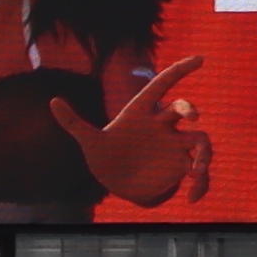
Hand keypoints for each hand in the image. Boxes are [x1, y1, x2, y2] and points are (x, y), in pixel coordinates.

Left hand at [57, 56, 215, 205]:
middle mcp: (163, 125)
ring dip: (203, 154)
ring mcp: (175, 145)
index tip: (200, 59)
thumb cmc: (103, 157)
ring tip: (196, 171)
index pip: (163, 84)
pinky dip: (202, 184)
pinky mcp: (181, 167)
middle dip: (189, 109)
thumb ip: (73, 121)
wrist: (116, 182)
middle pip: (183, 110)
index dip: (180, 70)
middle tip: (192, 117)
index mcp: (144, 112)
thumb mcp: (89, 141)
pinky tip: (192, 198)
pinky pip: (199, 172)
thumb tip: (52, 101)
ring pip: (200, 141)